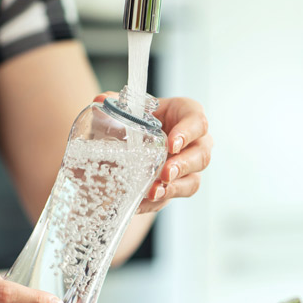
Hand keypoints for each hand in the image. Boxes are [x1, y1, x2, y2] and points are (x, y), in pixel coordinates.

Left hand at [94, 92, 212, 212]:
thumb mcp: (130, 108)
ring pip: (193, 180)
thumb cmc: (141, 118)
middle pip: (201, 155)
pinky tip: (142, 201)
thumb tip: (101, 100)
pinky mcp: (179, 186)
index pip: (197, 121)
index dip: (188, 133)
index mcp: (187, 116)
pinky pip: (174, 197)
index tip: (172, 143)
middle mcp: (195, 142)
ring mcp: (190, 167)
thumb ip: (116, 104)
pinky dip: (158, 201)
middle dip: (184, 165)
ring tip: (154, 192)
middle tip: (165, 173)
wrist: (134, 141)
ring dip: (174, 188)